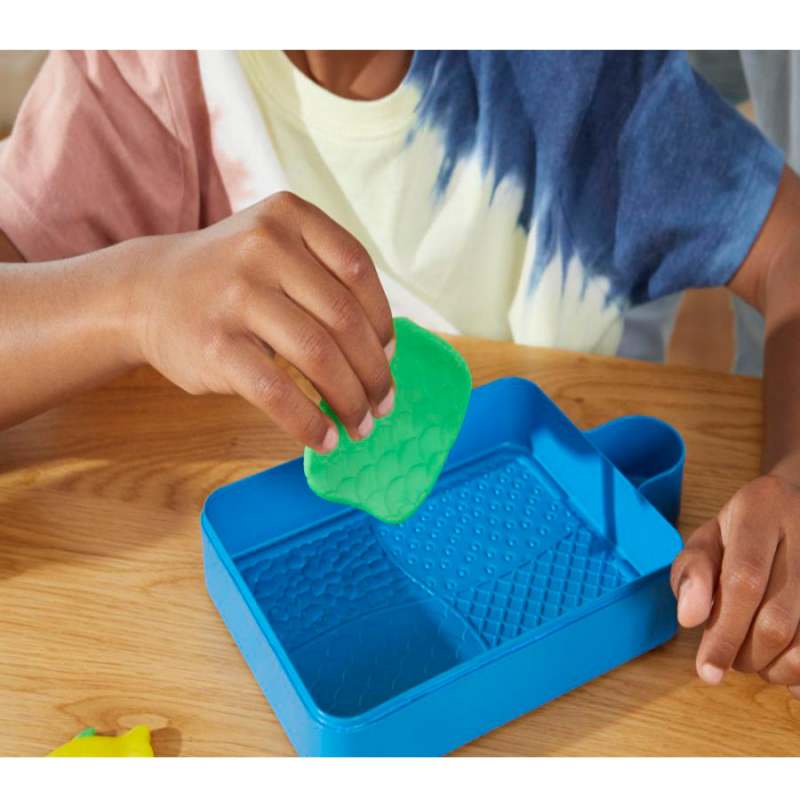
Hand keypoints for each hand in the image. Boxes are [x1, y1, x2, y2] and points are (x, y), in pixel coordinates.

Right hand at [125, 192, 394, 451]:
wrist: (145, 292)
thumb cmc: (229, 279)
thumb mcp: (275, 247)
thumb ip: (324, 278)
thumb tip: (383, 352)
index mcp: (289, 216)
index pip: (358, 271)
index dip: (383, 322)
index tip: (388, 357)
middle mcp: (265, 246)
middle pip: (345, 320)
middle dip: (374, 373)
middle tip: (383, 404)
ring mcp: (237, 294)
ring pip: (318, 357)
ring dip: (349, 401)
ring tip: (360, 425)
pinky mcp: (215, 344)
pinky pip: (277, 391)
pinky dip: (309, 422)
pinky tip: (323, 438)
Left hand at [670, 474, 799, 697]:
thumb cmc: (745, 528)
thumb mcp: (710, 536)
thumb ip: (693, 571)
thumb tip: (689, 618)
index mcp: (761, 509)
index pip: (744, 581)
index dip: (724, 632)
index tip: (707, 670)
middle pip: (778, 619)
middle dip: (747, 654)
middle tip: (732, 659)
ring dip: (778, 668)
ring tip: (759, 660)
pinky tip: (788, 668)